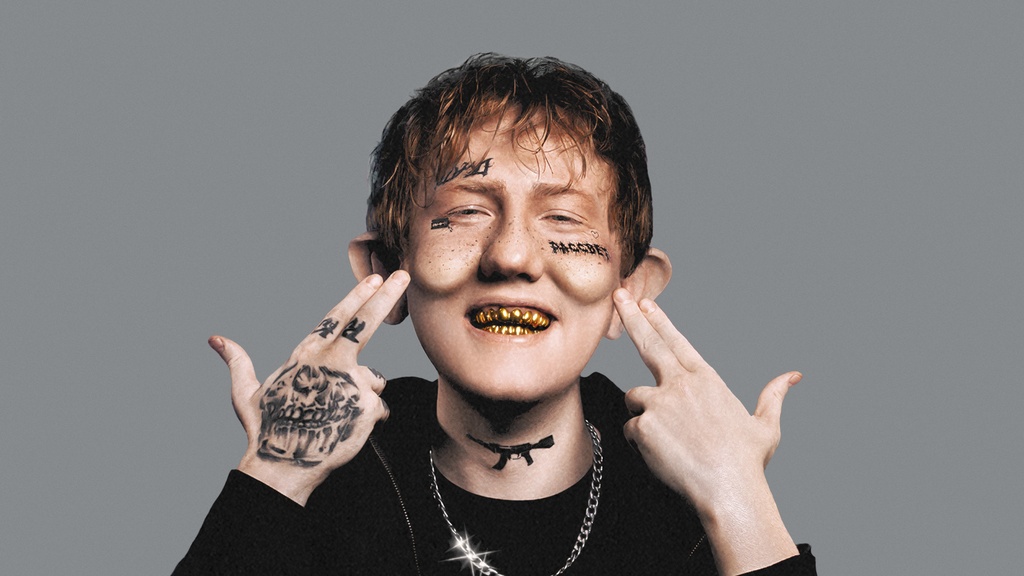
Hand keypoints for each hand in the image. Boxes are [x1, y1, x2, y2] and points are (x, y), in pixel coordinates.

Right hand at [209, 271, 409, 504]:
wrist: (283, 465)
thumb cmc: (265, 428)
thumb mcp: (246, 392)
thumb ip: (237, 362)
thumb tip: (215, 339)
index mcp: (306, 354)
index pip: (337, 317)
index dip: (357, 296)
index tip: (376, 279)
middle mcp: (330, 362)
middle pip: (365, 322)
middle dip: (385, 296)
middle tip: (402, 275)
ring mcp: (351, 382)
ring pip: (373, 379)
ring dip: (363, 394)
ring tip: (336, 415)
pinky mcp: (367, 405)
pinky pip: (378, 407)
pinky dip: (368, 418)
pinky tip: (346, 429)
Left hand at [613, 288, 798, 573]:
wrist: (728, 489)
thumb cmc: (747, 462)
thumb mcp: (766, 425)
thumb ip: (774, 396)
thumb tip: (794, 376)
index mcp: (707, 379)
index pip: (677, 342)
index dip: (659, 321)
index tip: (645, 303)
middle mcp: (681, 384)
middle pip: (648, 344)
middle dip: (631, 317)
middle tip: (618, 297)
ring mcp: (659, 402)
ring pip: (635, 397)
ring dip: (643, 412)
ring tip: (668, 438)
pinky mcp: (643, 424)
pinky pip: (631, 428)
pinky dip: (640, 441)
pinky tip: (662, 454)